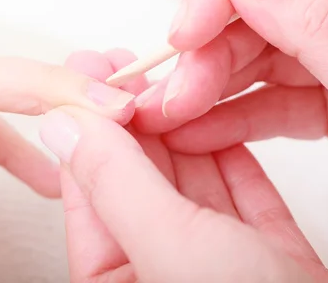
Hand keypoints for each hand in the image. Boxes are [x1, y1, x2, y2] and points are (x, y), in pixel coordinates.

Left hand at [40, 49, 327, 281]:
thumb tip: (61, 127)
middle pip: (138, 180)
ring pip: (190, 182)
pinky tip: (217, 117)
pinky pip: (240, 194)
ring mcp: (216, 263)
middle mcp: (161, 271)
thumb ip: (115, 185)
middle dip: (133, 119)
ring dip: (181, 129)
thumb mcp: (172, 250)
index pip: (90, 191)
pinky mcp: (266, 257)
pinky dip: (230, 154)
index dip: (88, 127)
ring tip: (168, 79)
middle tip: (125, 66)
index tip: (83, 77)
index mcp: (120, 282)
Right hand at [132, 0, 327, 203]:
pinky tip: (199, 132)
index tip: (183, 34)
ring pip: (254, 58)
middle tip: (170, 97)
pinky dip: (231, 116)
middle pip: (256, 13)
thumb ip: (321, 27)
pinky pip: (269, 98)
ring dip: (206, 87)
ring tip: (170, 119)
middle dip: (205, 55)